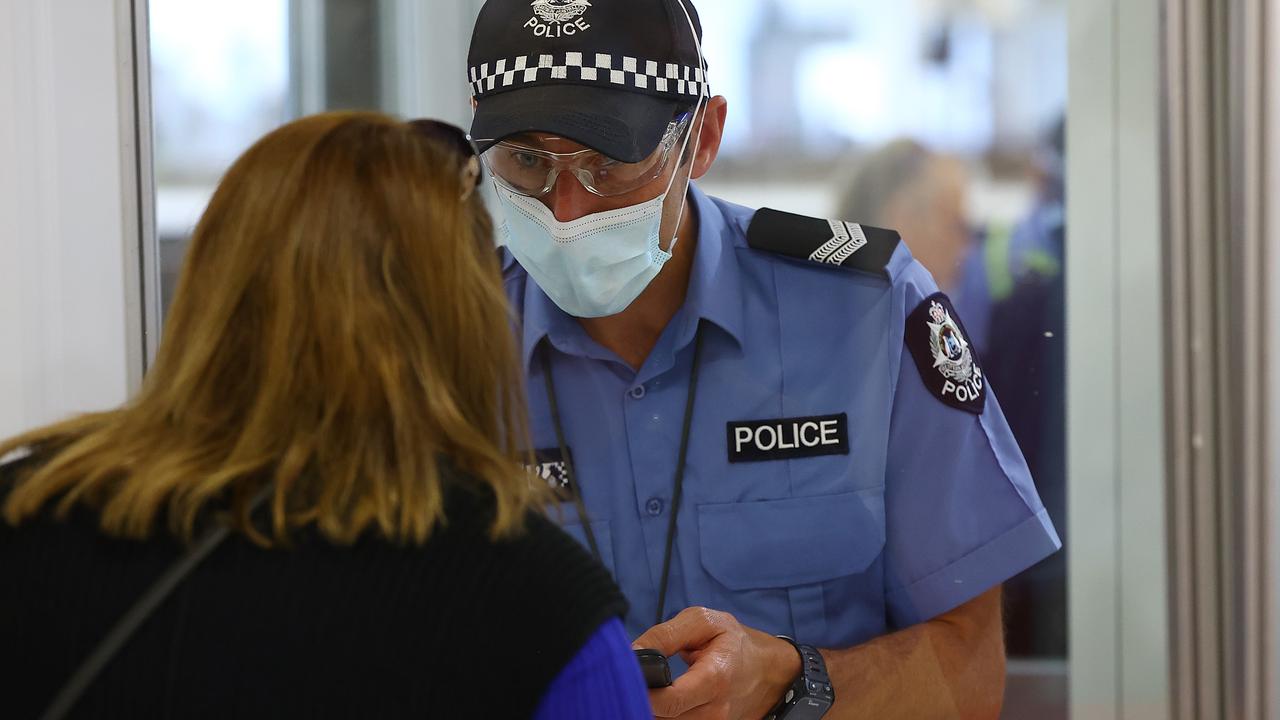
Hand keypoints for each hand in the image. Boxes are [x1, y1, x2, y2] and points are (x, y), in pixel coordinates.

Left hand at [632, 607, 801, 719]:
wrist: (767, 670)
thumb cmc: (734, 642)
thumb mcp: (703, 622)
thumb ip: (665, 635)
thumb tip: (631, 652)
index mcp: (715, 678)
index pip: (670, 701)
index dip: (643, 691)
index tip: (630, 675)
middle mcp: (715, 710)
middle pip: (663, 717)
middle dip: (642, 697)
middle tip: (635, 678)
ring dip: (651, 707)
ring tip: (650, 685)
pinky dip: (663, 714)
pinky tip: (661, 698)